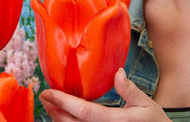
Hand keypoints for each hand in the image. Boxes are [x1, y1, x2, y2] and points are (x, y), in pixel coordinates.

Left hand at [39, 68, 170, 121]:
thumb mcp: (146, 104)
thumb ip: (130, 90)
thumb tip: (118, 72)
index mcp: (114, 121)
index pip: (83, 111)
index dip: (63, 101)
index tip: (48, 92)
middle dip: (54, 110)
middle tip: (43, 96)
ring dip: (58, 118)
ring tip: (49, 105)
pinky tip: (63, 116)